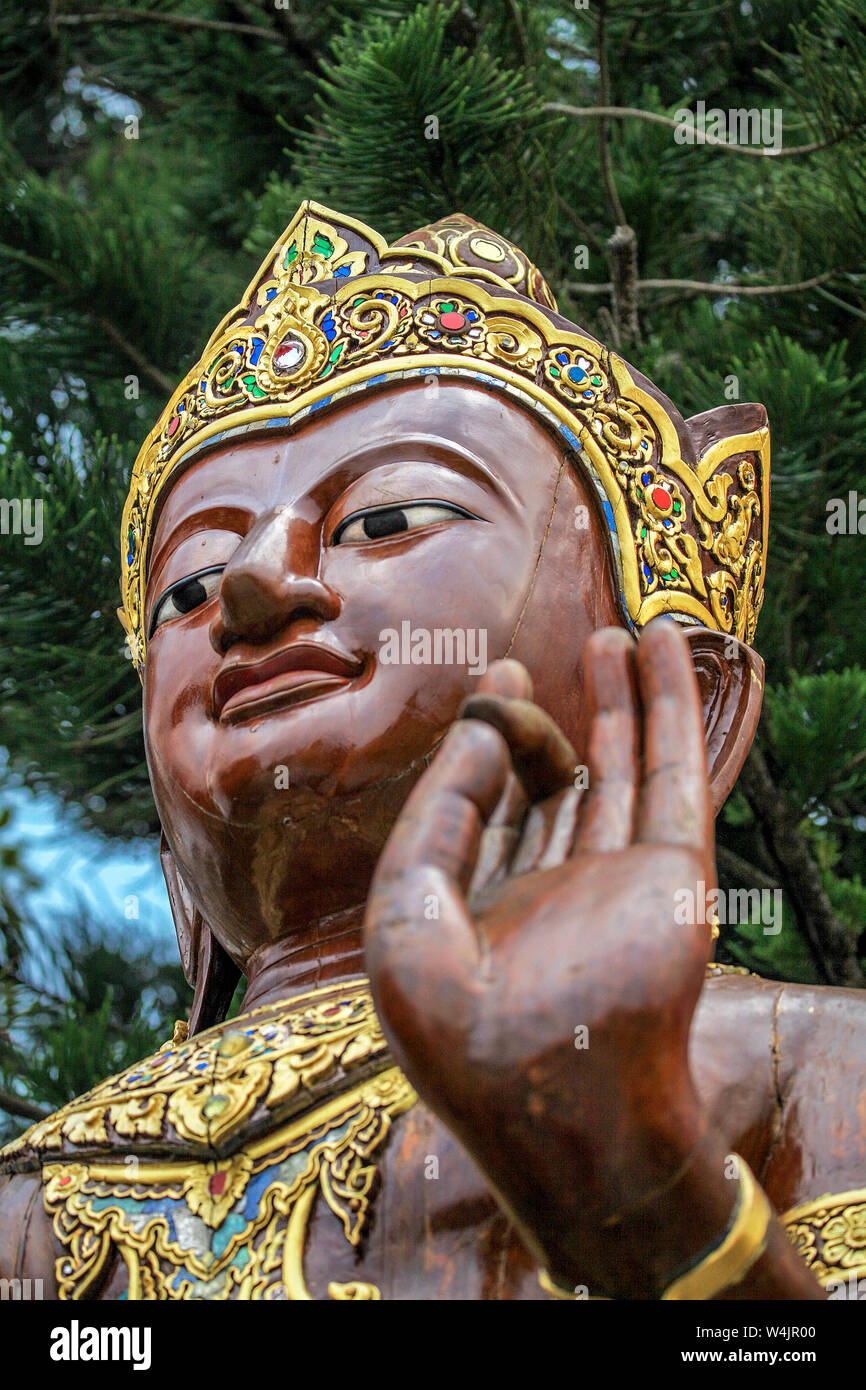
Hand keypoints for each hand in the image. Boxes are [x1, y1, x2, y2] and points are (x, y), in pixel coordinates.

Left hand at [364, 620, 722, 1293]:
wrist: (548, 1105)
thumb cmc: (455, 1030)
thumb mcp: (405, 907)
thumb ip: (440, 809)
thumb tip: (482, 723)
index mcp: (489, 909)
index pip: (496, 808)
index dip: (496, 741)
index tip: (502, 676)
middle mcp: (557, 892)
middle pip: (565, 784)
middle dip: (566, 718)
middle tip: (575, 648)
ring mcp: (619, 881)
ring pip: (627, 768)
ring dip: (629, 700)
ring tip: (630, 632)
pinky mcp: (673, 874)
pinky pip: (675, 772)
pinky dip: (671, 709)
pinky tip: (664, 653)